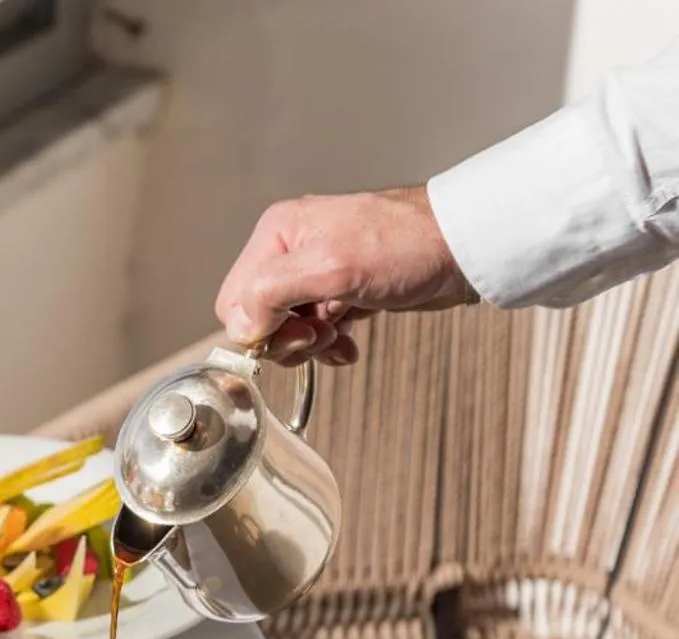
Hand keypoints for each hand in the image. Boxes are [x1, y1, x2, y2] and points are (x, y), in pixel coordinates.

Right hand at [214, 186, 475, 365]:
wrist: (465, 247)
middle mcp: (291, 250)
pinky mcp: (341, 291)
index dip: (258, 328)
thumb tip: (241, 327)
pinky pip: (315, 329)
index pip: (234, 299)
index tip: (296, 333)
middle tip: (321, 334)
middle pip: (258, 317)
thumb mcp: (331, 267)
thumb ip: (272, 292)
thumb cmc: (407, 244)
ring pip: (287, 327)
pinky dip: (328, 344)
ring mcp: (316, 271)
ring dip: (310, 344)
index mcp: (277, 233)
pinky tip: (349, 344)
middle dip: (287, 337)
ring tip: (339, 336)